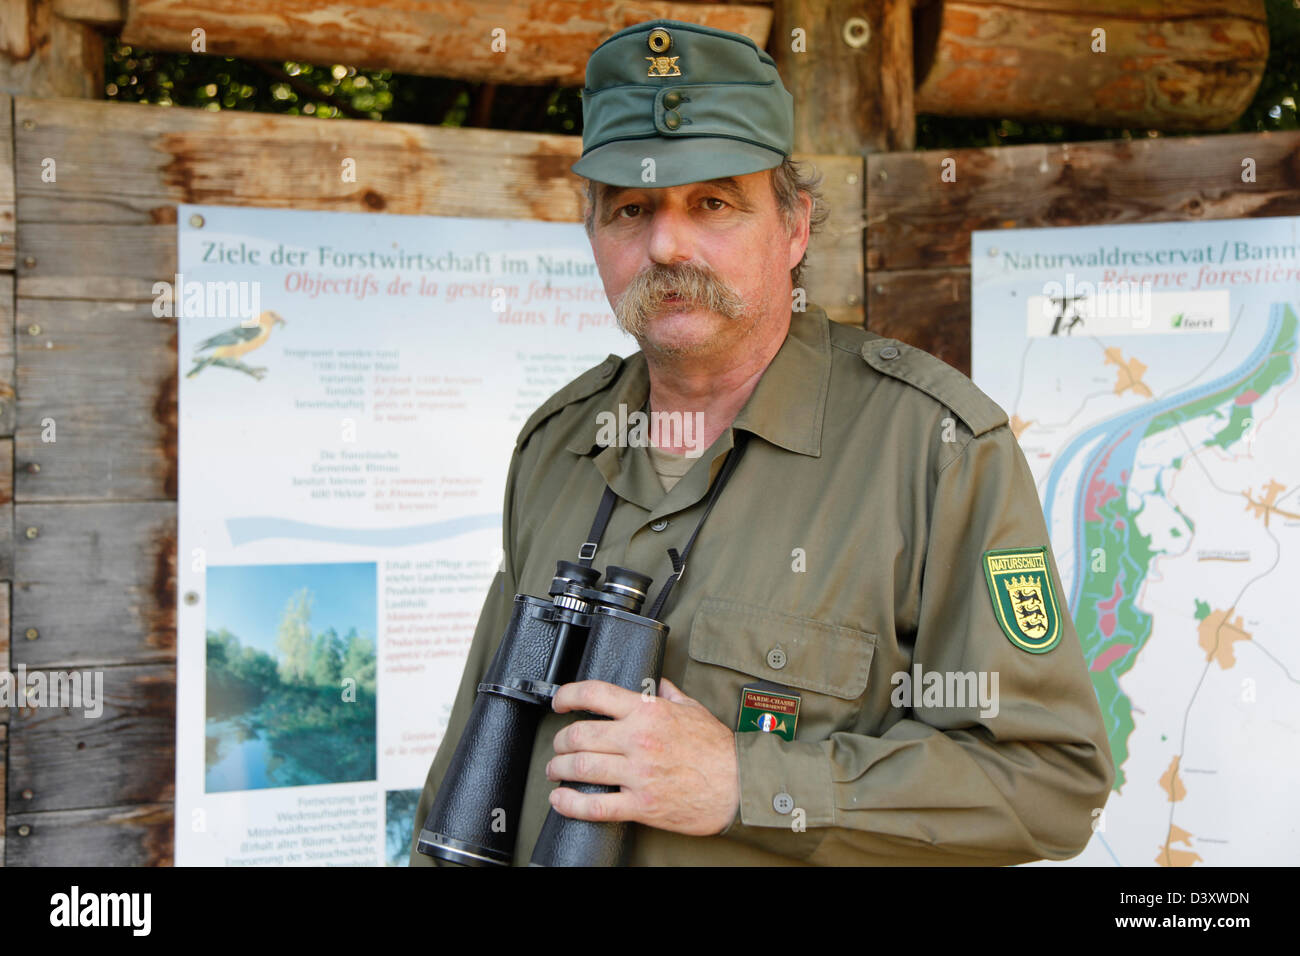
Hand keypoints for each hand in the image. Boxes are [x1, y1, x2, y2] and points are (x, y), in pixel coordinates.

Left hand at [546, 677, 739, 835]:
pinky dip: (571, 804)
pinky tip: (561, 800)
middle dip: (561, 740)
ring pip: (581, 768)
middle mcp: (639, 740)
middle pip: (580, 735)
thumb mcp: (693, 708)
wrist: (740, 786)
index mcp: (648, 712)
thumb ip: (668, 693)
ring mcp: (638, 774)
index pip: (595, 694)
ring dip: (559, 769)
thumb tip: (654, 682)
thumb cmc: (719, 749)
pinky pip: (596, 806)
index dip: (568, 696)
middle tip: (558, 745)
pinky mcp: (641, 805)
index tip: (559, 702)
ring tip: (556, 770)